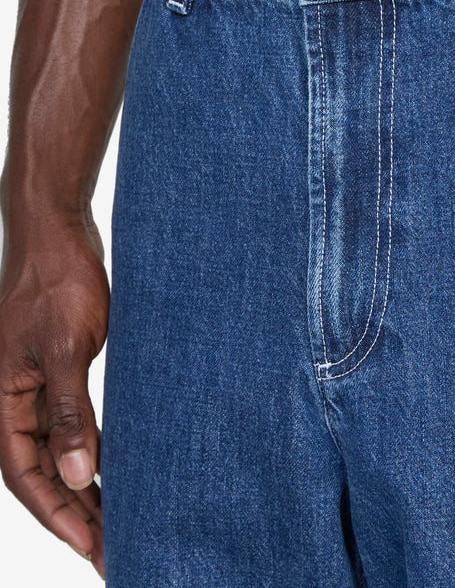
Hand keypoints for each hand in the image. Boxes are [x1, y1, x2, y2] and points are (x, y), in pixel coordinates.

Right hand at [0, 212, 107, 578]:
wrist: (58, 231)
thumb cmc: (56, 282)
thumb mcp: (67, 347)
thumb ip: (71, 411)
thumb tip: (82, 474)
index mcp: (3, 401)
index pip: (28, 477)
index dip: (61, 516)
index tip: (96, 548)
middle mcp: (14, 401)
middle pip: (43, 472)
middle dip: (77, 513)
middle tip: (115, 548)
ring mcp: (35, 386)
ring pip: (58, 450)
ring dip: (86, 486)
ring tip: (119, 519)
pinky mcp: (59, 370)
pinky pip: (72, 422)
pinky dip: (92, 448)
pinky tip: (116, 464)